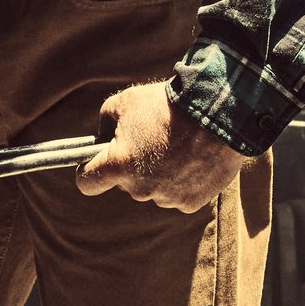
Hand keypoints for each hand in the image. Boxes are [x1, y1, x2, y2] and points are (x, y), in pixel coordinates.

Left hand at [76, 82, 246, 212]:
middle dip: (133, 166)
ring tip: (178, 148)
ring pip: (153, 190)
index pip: (86, 183)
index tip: (95, 163)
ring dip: (159, 174)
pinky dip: (182, 181)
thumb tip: (102, 138)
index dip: (88, 171)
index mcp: (119, 165)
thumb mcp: (124, 101)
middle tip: (152, 141)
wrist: (217, 112)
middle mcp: (139, 189)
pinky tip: (193, 160)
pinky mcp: (190, 203)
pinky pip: (177, 195)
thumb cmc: (168, 104)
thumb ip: (104, 122)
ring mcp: (166, 198)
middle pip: (125, 183)